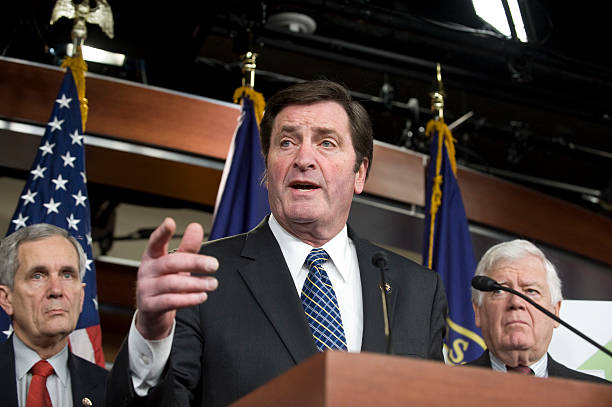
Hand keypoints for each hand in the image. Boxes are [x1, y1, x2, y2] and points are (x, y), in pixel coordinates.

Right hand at [135, 217, 217, 339]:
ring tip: (212, 283)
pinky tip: (201, 296)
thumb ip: (187, 247)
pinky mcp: (149, 306)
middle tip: (214, 265)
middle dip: (195, 263)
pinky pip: (170, 301)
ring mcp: (146, 288)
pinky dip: (188, 299)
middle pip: (171, 263)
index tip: (170, 222)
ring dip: (196, 283)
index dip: (162, 232)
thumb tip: (196, 227)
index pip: (156, 242)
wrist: (152, 312)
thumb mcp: (176, 263)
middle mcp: (147, 270)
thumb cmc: (165, 282)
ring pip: (172, 283)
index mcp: (153, 256)